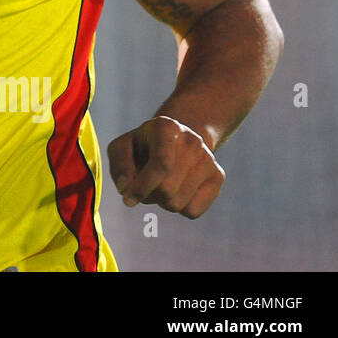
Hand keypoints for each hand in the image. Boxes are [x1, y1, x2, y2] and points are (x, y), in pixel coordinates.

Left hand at [107, 115, 224, 217]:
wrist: (177, 139)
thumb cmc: (143, 146)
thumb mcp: (123, 147)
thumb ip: (119, 165)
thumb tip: (126, 189)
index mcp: (166, 127)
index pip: (161, 164)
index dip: (142, 186)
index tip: (127, 199)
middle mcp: (192, 140)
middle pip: (167, 188)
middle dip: (148, 195)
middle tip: (142, 188)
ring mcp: (208, 158)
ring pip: (178, 203)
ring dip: (161, 202)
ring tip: (159, 185)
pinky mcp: (218, 176)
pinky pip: (193, 211)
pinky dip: (178, 208)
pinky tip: (176, 190)